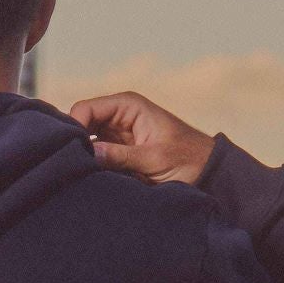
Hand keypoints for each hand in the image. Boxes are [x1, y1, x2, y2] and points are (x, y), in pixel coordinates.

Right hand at [68, 90, 215, 186]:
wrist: (208, 171)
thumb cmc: (187, 159)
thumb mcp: (154, 159)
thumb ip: (120, 156)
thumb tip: (88, 154)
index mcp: (127, 105)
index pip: (85, 109)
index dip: (75, 128)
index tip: (75, 152)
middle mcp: (118, 115)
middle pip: (81, 124)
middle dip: (76, 143)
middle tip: (75, 166)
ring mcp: (116, 132)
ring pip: (85, 141)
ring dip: (83, 156)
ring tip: (83, 174)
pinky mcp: (118, 150)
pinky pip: (96, 154)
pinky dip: (92, 164)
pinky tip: (91, 177)